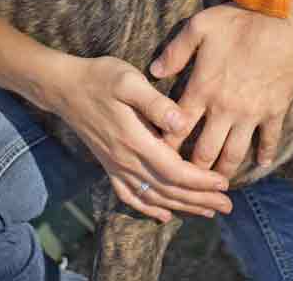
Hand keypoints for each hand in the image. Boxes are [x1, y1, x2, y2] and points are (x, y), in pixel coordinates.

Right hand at [47, 54, 232, 221]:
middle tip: (227, 205)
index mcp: (134, 140)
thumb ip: (155, 103)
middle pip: (168, 189)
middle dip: (200, 200)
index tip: (224, 183)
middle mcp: (125, 160)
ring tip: (207, 212)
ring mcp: (115, 166)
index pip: (174, 171)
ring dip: (182, 207)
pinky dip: (149, 209)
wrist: (64, 88)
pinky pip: (130, 196)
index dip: (200, 181)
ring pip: (153, 197)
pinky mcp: (109, 166)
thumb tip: (182, 123)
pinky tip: (163, 215)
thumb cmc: (100, 78)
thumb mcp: (128, 80)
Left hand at [150, 4, 292, 177]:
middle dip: (192, 170)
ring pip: (234, 153)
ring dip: (223, 172)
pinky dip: (264, 155)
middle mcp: (224, 108)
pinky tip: (260, 164)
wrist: (287, 22)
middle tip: (185, 181)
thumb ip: (176, 50)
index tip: (159, 157)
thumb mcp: (200, 26)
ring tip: (216, 184)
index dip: (166, 145)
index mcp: (203, 88)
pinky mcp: (275, 111)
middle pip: (204, 150)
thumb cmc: (241, 20)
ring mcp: (251, 113)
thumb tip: (154, 71)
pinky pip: (269, 140)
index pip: (178, 126)